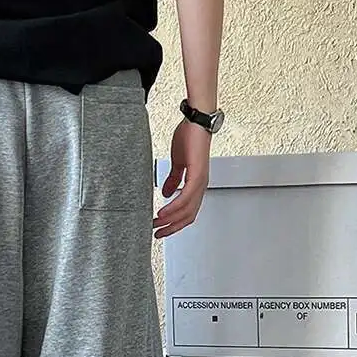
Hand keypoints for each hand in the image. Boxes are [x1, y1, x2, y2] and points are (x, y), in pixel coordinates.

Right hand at [153, 119, 209, 238]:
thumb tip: (166, 194)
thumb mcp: (178, 163)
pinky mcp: (197, 175)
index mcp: (196, 185)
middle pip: (188, 216)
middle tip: (157, 233)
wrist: (197, 122)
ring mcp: (200, 182)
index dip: (175, 223)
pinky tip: (163, 212)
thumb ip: (173, 179)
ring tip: (156, 224)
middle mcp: (200, 187)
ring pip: (187, 210)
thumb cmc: (190, 138)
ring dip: (170, 220)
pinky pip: (186, 197)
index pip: (187, 212)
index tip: (161, 229)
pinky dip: (174, 207)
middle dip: (171, 227)